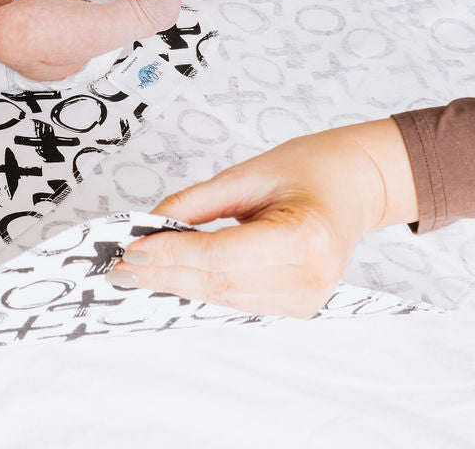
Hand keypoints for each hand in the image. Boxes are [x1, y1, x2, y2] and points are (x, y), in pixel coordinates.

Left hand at [106, 120, 417, 318]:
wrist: (355, 184)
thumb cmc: (309, 168)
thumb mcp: (247, 173)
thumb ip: (195, 203)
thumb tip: (148, 226)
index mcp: (305, 238)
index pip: (220, 257)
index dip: (171, 255)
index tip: (130, 250)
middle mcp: (310, 278)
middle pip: (217, 282)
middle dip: (163, 273)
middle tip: (118, 265)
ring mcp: (306, 299)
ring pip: (221, 296)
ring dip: (176, 283)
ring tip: (135, 270)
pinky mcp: (297, 306)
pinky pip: (235, 297)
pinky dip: (201, 285)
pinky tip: (172, 273)